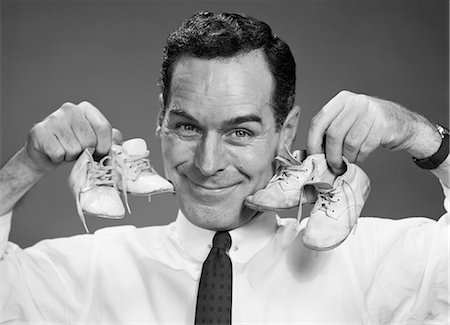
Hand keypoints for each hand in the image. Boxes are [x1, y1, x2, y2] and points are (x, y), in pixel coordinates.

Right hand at [24, 101, 121, 173]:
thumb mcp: (96, 140)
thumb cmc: (75, 145)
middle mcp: (69, 109)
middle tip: (77, 149)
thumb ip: (111, 138)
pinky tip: (55, 152)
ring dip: (71, 156)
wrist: (47, 153)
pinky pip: (58, 153)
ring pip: (74, 149)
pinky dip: (58, 158)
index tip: (101, 153)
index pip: (103, 127)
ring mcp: (53, 119)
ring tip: (66, 150)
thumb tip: (117, 139)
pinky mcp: (39, 132)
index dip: (105, 145)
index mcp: (86, 108)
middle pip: (90, 140)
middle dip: (86, 152)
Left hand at [306, 90, 437, 173]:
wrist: (405, 125)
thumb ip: (331, 130)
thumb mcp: (349, 120)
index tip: (313, 156)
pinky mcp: (383, 124)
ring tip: (350, 160)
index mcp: (341, 100)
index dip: (313, 141)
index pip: (318, 121)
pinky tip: (362, 155)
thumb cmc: (371, 126)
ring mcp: (370, 111)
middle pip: (333, 134)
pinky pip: (364, 147)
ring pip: (349, 142)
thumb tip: (313, 152)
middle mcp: (355, 102)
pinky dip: (361, 156)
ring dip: (348, 157)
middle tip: (334, 166)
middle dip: (331, 155)